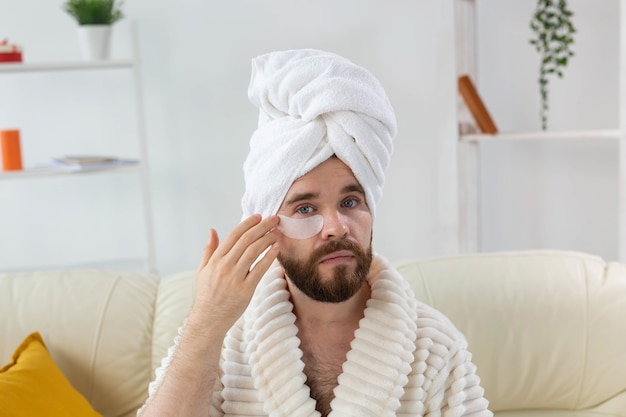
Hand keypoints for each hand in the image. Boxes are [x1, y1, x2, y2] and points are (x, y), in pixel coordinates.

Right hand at [190, 214, 280, 333]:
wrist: (208, 320)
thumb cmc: (207, 295)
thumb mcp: (202, 270)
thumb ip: (208, 250)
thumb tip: (212, 230)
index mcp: (215, 260)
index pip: (233, 235)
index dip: (247, 224)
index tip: (258, 216)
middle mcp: (224, 266)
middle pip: (246, 240)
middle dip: (262, 227)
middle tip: (274, 219)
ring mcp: (234, 278)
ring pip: (253, 251)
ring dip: (267, 239)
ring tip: (277, 232)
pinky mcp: (245, 290)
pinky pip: (260, 269)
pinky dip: (269, 257)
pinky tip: (277, 248)